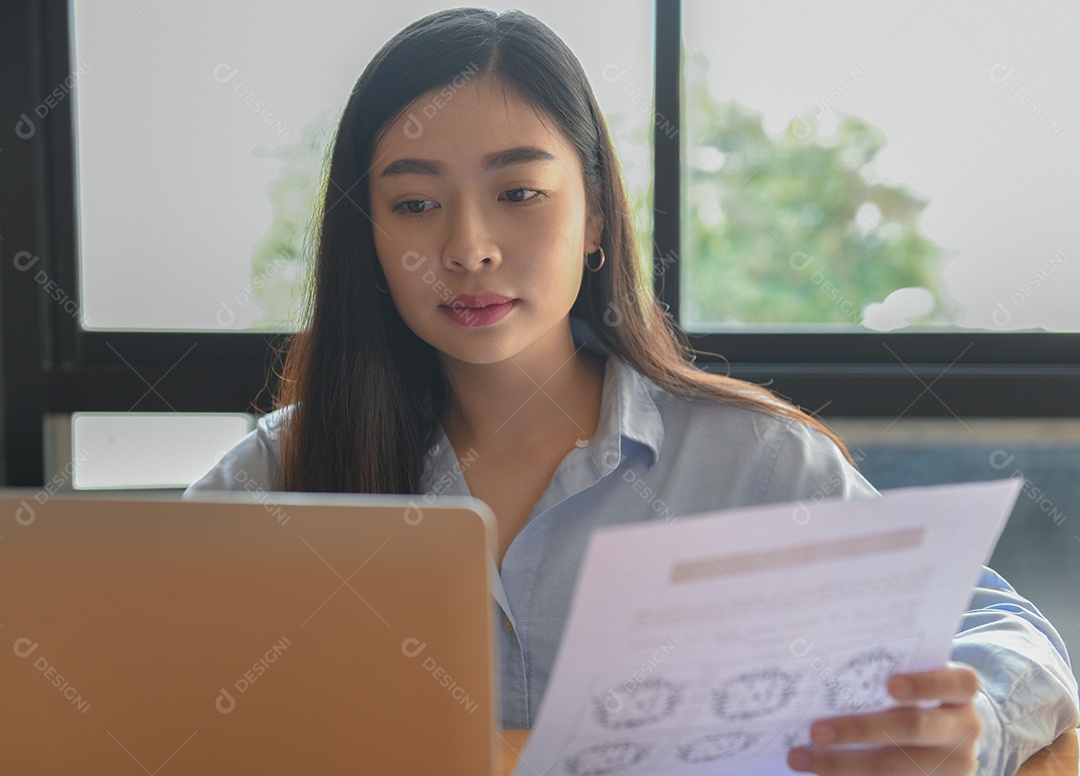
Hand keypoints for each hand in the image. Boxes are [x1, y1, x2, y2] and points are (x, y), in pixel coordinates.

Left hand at [786, 661, 981, 774]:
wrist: (949, 732)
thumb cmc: (917, 689)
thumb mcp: (915, 674)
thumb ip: (886, 669)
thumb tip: (824, 664)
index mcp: (961, 691)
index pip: (958, 683)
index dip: (925, 684)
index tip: (889, 684)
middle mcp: (964, 729)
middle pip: (913, 728)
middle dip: (860, 730)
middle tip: (816, 731)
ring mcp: (953, 765)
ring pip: (895, 767)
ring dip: (842, 764)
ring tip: (800, 758)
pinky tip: (818, 775)